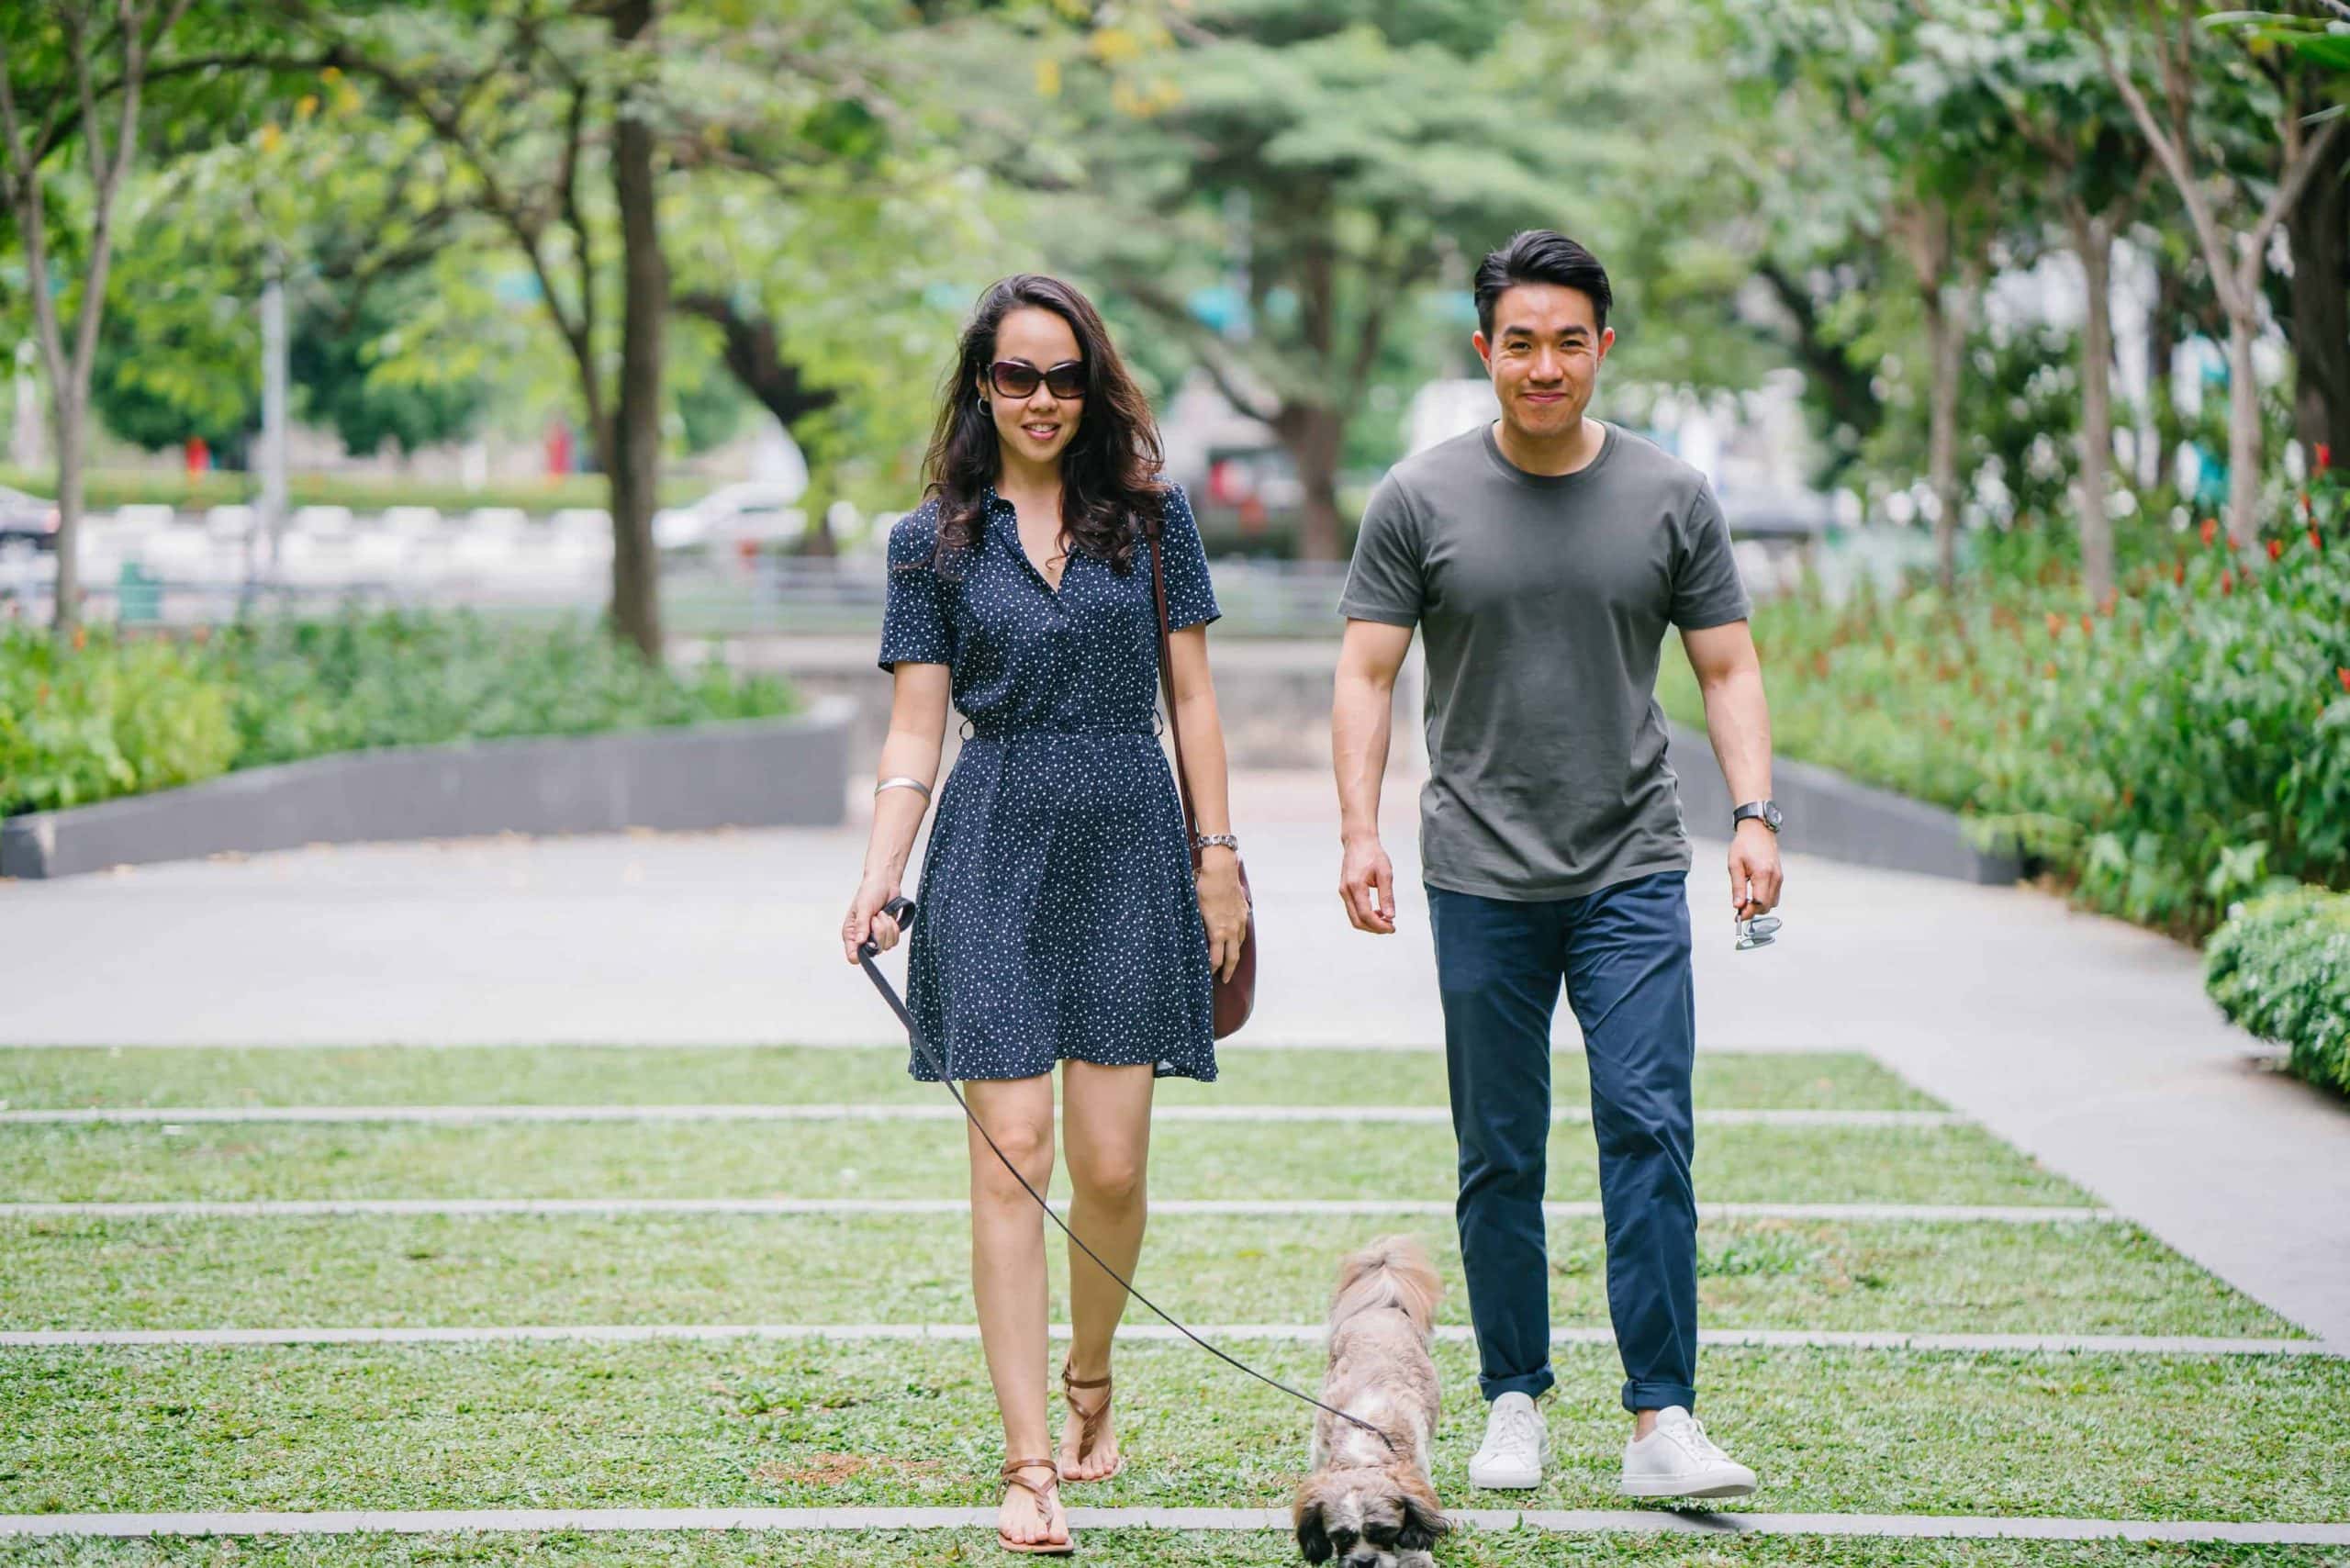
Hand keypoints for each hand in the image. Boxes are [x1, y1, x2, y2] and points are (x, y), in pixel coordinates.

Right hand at [841, 874, 902, 963]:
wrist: (886, 882)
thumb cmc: (870, 891)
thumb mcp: (863, 907)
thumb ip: (861, 925)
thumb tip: (860, 942)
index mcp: (851, 933)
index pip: (853, 955)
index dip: (861, 954)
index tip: (869, 941)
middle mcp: (862, 938)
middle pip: (875, 950)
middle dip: (879, 931)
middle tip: (875, 916)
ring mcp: (876, 936)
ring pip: (887, 945)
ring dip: (888, 927)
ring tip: (882, 913)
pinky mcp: (888, 933)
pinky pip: (894, 940)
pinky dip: (894, 927)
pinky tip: (888, 916)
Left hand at [1196, 850, 1249, 982]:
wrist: (1221, 869)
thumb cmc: (1204, 887)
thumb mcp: (1194, 909)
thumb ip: (1197, 927)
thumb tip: (1194, 938)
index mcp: (1218, 932)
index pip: (1216, 959)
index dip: (1212, 970)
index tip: (1208, 975)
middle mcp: (1232, 929)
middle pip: (1233, 957)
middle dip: (1229, 971)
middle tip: (1225, 980)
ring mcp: (1240, 920)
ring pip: (1239, 943)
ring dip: (1234, 953)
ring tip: (1230, 961)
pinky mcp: (1244, 910)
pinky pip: (1243, 930)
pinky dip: (1238, 938)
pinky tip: (1235, 938)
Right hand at [1339, 833, 1396, 933]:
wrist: (1358, 841)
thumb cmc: (1373, 854)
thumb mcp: (1385, 874)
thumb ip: (1387, 896)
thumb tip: (1391, 916)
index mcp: (1355, 886)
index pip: (1365, 915)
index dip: (1379, 925)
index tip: (1393, 927)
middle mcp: (1346, 891)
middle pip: (1357, 921)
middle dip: (1374, 928)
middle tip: (1391, 927)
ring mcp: (1343, 892)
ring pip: (1354, 918)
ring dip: (1370, 924)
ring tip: (1386, 920)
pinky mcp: (1344, 891)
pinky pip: (1353, 910)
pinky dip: (1365, 916)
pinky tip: (1378, 912)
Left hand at [1728, 819, 1781, 919]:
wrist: (1758, 830)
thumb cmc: (1745, 844)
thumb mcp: (1735, 865)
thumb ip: (1737, 887)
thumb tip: (1737, 905)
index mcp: (1763, 874)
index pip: (1759, 903)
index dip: (1748, 912)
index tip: (1738, 915)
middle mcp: (1774, 877)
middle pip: (1767, 906)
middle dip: (1753, 911)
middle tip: (1739, 909)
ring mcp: (1779, 878)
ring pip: (1772, 903)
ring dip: (1759, 906)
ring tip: (1745, 900)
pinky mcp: (1779, 877)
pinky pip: (1774, 895)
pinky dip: (1764, 899)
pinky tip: (1753, 894)